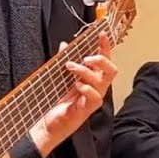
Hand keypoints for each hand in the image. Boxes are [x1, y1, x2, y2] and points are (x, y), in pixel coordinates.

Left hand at [31, 33, 117, 156]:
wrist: (46, 124)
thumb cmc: (54, 102)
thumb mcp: (58, 77)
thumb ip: (63, 60)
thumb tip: (64, 44)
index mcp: (91, 79)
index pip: (104, 60)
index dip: (105, 47)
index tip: (101, 34)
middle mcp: (96, 88)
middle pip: (111, 70)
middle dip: (101, 60)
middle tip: (85, 58)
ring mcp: (93, 99)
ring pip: (101, 81)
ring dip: (85, 71)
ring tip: (69, 67)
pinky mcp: (88, 109)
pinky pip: (95, 96)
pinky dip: (86, 88)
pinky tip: (76, 86)